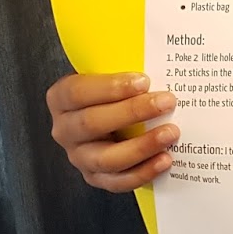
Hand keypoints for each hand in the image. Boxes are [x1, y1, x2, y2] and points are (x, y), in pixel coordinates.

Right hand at [46, 71, 177, 192]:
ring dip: (141, 147)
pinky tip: (165, 159)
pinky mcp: (95, 177)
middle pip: (91, 124)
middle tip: (166, 102)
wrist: (111, 114)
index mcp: (62, 98)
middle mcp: (65, 129)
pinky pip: (117, 181)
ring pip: (105, 158)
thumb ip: (126, 65)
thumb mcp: (112, 72)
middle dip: (132, 112)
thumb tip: (160, 52)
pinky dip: (142, 172)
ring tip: (170, 133)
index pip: (78, 92)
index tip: (144, 81)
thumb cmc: (115, 89)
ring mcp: (79, 156)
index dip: (110, 87)